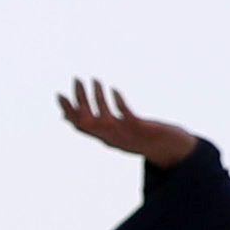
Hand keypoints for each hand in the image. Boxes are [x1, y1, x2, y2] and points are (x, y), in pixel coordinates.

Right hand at [56, 79, 198, 165]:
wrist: (169, 150)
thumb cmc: (139, 139)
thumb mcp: (113, 134)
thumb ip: (94, 127)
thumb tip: (70, 119)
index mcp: (104, 138)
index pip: (79, 125)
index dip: (68, 111)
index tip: (60, 94)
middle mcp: (111, 137)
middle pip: (89, 120)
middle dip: (81, 100)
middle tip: (77, 79)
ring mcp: (125, 134)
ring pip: (104, 116)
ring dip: (98, 98)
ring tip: (95, 80)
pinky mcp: (140, 128)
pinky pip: (125, 115)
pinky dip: (117, 102)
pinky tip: (114, 89)